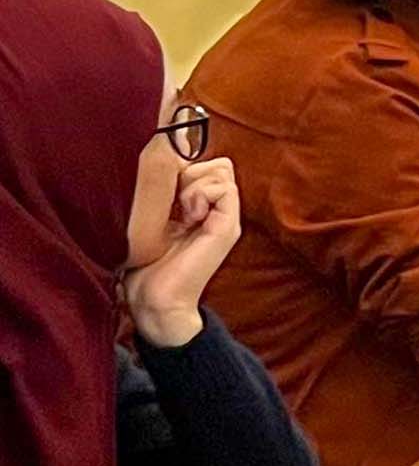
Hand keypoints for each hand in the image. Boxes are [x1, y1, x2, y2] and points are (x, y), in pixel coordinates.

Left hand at [123, 157, 239, 344]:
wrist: (155, 301)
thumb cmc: (144, 265)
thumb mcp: (152, 222)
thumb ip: (164, 198)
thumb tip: (161, 169)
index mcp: (204, 209)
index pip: (209, 165)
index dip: (186, 168)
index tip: (163, 194)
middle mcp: (220, 211)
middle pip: (219, 163)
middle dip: (191, 171)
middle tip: (173, 200)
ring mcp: (226, 219)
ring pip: (222, 170)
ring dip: (194, 184)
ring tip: (179, 211)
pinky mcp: (227, 227)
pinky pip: (223, 189)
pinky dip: (200, 194)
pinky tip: (186, 216)